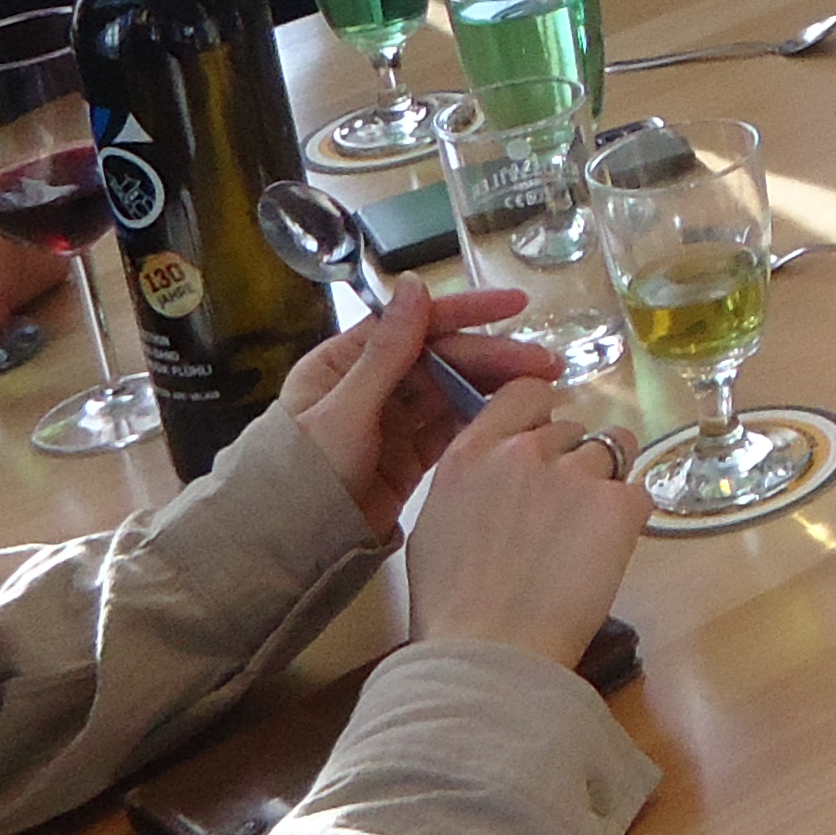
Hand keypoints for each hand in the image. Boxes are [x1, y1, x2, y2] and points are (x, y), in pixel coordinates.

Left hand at [280, 275, 566, 529]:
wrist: (290, 551)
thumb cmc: (303, 475)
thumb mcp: (345, 410)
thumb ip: (387, 352)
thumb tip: (414, 284)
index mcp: (344, 362)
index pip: (413, 323)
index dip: (466, 311)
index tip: (515, 305)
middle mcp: (370, 384)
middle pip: (441, 358)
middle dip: (493, 356)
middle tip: (546, 363)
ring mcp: (391, 421)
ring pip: (452, 391)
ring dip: (494, 386)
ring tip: (542, 389)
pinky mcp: (408, 455)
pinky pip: (451, 427)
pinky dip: (481, 419)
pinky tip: (513, 416)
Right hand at [402, 378, 651, 670]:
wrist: (490, 652)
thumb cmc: (452, 608)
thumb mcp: (436, 526)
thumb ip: (471, 481)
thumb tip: (495, 473)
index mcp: (472, 453)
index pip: (525, 393)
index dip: (541, 414)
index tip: (545, 443)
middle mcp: (524, 451)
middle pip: (572, 428)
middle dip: (571, 462)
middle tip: (560, 516)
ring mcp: (575, 474)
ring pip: (614, 450)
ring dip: (605, 483)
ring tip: (586, 535)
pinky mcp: (618, 505)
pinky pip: (638, 493)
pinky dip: (629, 519)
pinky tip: (606, 554)